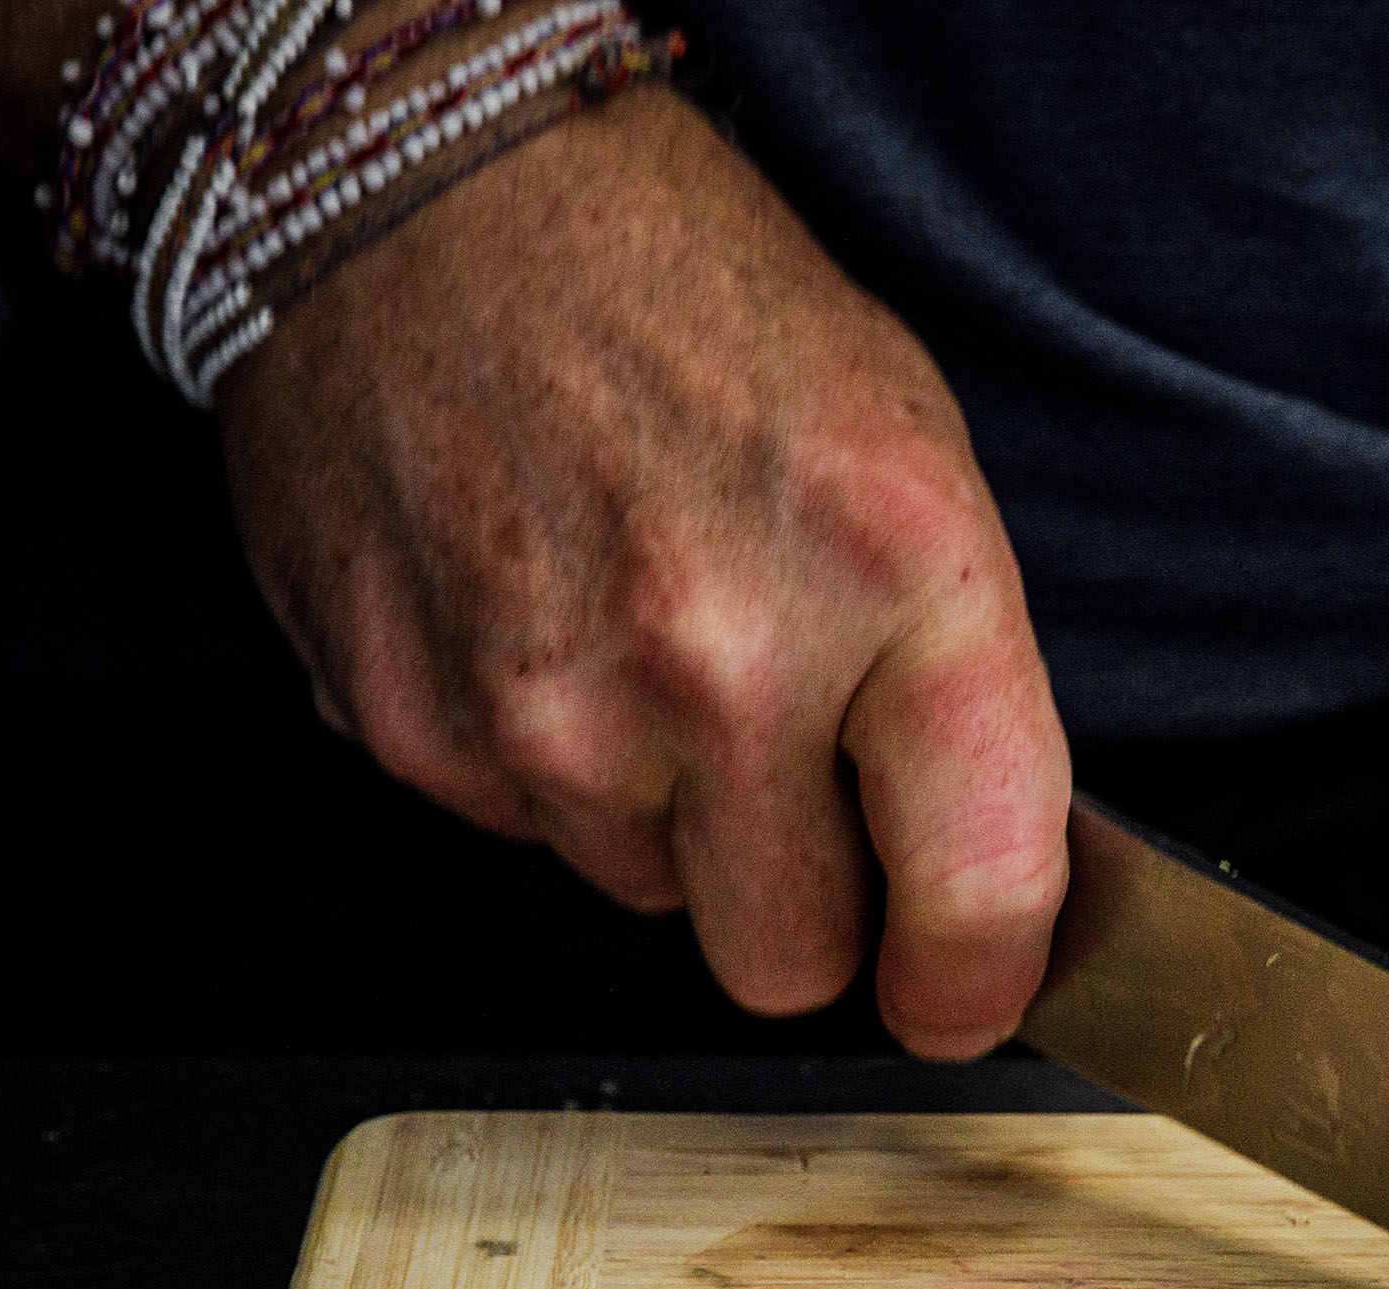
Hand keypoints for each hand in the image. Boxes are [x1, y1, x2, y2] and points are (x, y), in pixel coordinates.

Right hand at [218, 91, 1066, 1051]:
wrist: (436, 195)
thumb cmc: (691, 309)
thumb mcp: (913, 465)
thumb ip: (957, 698)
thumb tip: (973, 901)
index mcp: (889, 573)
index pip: (973, 891)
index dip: (974, 980)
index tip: (957, 993)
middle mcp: (718, 658)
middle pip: (786, 960)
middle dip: (799, 898)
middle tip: (780, 764)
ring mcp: (550, 705)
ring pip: (646, 897)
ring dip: (658, 811)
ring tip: (638, 634)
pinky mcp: (415, 726)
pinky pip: (519, 832)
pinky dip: (538, 758)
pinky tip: (539, 616)